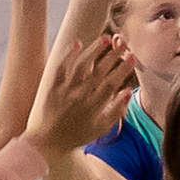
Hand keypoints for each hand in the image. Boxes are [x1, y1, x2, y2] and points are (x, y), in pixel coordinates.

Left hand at [28, 25, 137, 161]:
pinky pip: (62, 68)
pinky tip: (78, 43)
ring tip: (104, 38)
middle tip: (122, 42)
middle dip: (112, 55)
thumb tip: (127, 92)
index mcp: (94, 106)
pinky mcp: (53, 87)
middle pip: (99, 71)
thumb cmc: (77, 136)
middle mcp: (80, 96)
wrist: (48, 141)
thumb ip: (116, 111)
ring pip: (82, 65)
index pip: (112, 83)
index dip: (123, 69)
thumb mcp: (101, 128)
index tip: (131, 57)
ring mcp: (66, 90)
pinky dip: (69, 55)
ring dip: (93, 50)